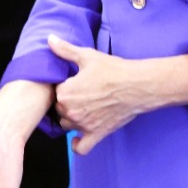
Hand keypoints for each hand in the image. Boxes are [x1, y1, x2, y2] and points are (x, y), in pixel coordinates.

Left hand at [49, 35, 150, 155]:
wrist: (138, 86)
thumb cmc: (114, 70)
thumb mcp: (87, 56)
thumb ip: (65, 50)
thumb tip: (49, 39)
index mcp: (65, 93)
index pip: (54, 92)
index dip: (63, 86)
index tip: (73, 81)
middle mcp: (71, 111)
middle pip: (59, 110)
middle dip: (67, 102)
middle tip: (81, 93)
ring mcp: (83, 125)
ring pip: (67, 126)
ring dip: (72, 119)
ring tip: (84, 108)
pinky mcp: (96, 134)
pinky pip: (81, 148)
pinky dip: (78, 144)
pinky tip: (80, 136)